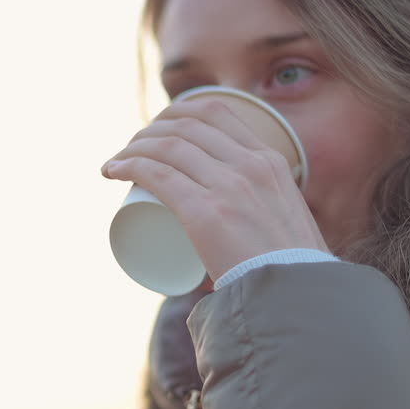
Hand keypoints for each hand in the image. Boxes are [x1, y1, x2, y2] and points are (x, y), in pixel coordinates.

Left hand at [101, 98, 329, 284]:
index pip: (215, 111)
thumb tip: (239, 230)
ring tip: (116, 163)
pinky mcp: (206, 214)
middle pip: (184, 126)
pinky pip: (157, 175)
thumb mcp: (285, 217)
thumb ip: (266, 212)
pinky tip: (112, 170)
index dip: (175, 112)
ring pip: (167, 147)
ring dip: (132, 148)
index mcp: (269, 160)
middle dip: (149, 130)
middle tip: (132, 151)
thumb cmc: (290, 268)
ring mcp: (229, 187)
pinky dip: (129, 166)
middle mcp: (249, 165)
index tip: (157, 129)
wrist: (297, 297)